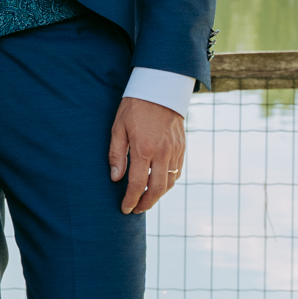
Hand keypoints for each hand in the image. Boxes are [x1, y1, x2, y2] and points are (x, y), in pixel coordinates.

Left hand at [108, 97, 184, 215]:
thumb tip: (115, 178)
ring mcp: (175, 151)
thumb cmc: (134, 107)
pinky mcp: (182, 147)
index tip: (125, 209)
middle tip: (135, 210)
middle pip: (156, 189)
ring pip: (170, 183)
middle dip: (145, 203)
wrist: (161, 88)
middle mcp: (163, 152)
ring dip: (158, 195)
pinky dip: (168, 183)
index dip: (130, 200)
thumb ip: (117, 154)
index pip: (137, 184)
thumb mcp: (118, 128)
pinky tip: (158, 185)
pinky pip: (177, 172)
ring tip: (145, 200)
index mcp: (144, 148)